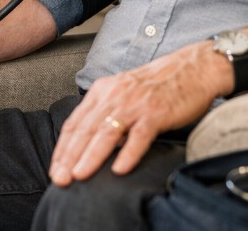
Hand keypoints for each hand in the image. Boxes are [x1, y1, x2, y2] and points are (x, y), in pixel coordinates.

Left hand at [48, 42, 227, 185]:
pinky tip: (118, 170)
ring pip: (106, 132)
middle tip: (60, 179)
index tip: (55, 169)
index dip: (62, 148)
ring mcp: (135, 104)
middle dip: (69, 156)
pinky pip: (139, 136)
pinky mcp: (156, 113)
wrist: (192, 69)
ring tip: (79, 175)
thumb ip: (107, 113)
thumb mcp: (124, 92)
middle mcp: (115, 96)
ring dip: (91, 156)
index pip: (75, 122)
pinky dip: (128, 154)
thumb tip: (92, 143)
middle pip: (85, 129)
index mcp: (103, 91)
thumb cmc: (158, 85)